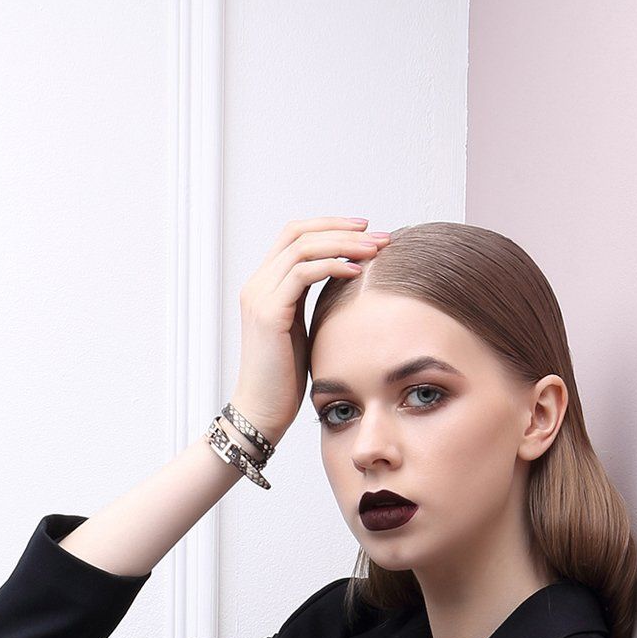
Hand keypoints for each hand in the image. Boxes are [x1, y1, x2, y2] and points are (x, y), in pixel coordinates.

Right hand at [232, 215, 391, 449]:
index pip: (296, 235)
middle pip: (299, 232)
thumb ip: (313, 301)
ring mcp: (260, 296)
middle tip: (378, 235)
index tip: (365, 232)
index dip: (331, 226)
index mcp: (265, 285)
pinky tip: (357, 272)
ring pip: (303, 247)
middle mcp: (258, 284)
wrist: (262, 412)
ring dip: (343, 244)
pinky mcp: (268, 313)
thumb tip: (346, 282)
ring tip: (374, 250)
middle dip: (342, 229)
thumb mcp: (303, 330)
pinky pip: (303, 273)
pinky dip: (332, 266)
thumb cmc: (284, 381)